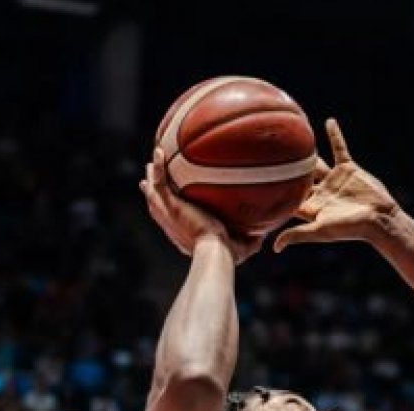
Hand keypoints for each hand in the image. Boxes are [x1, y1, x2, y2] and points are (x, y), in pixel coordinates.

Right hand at [139, 148, 260, 264]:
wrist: (215, 251)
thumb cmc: (227, 255)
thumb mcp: (241, 247)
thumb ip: (252, 240)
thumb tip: (264, 237)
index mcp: (183, 231)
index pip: (173, 219)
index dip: (170, 211)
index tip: (171, 202)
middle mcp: (170, 223)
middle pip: (157, 204)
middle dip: (153, 192)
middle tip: (149, 180)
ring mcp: (167, 213)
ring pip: (153, 191)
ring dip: (152, 177)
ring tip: (150, 164)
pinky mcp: (169, 205)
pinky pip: (159, 181)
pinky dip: (158, 167)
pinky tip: (159, 151)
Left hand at [273, 119, 398, 252]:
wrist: (379, 219)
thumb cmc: (350, 228)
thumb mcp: (320, 230)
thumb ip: (297, 235)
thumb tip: (275, 248)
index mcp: (311, 207)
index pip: (287, 199)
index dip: (273, 192)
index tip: (256, 181)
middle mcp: (320, 192)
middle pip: (298, 178)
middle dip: (285, 169)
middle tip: (267, 153)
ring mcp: (334, 179)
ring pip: (316, 162)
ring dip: (306, 151)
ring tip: (293, 135)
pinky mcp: (348, 169)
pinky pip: (340, 149)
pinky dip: (335, 135)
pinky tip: (329, 122)